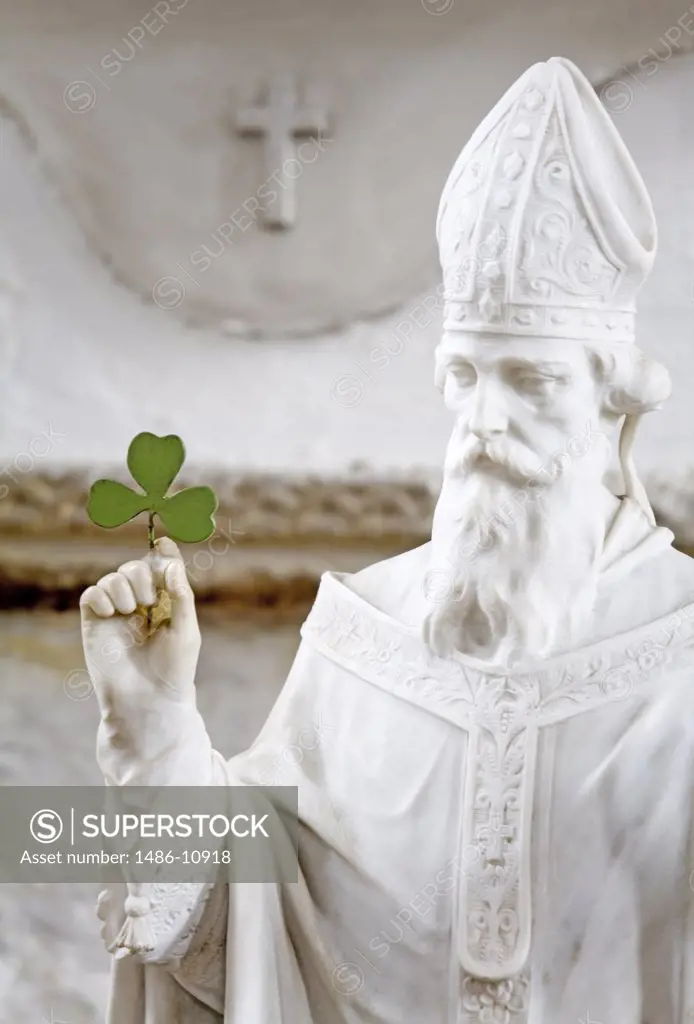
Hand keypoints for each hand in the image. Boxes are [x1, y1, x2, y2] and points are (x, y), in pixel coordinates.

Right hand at [80, 536, 200, 714]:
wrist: (147, 700)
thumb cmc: (173, 669)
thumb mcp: (186, 629)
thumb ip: (180, 595)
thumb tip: (172, 563)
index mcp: (164, 604)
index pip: (161, 569)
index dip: (162, 552)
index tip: (162, 541)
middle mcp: (139, 606)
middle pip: (134, 567)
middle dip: (142, 574)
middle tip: (149, 601)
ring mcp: (116, 614)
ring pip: (113, 577)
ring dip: (124, 587)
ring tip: (132, 612)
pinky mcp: (95, 624)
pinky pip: (92, 594)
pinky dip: (102, 596)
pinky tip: (113, 612)